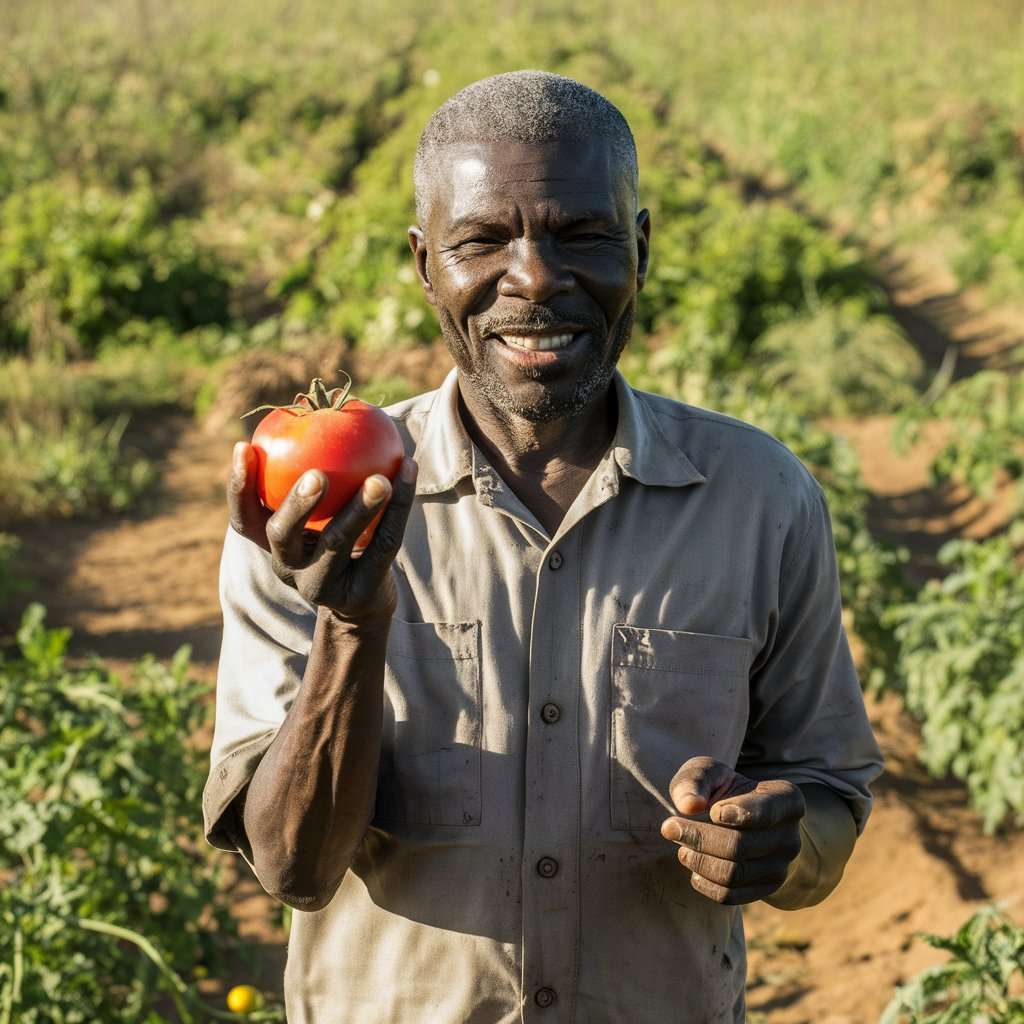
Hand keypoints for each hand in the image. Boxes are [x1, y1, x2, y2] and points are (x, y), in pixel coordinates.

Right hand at [227, 441, 417, 622]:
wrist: (363, 601)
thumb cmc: (337, 539)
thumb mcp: (316, 516)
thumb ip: (309, 472)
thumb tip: (316, 405)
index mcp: (272, 545)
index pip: (244, 518)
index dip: (238, 486)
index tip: (244, 445)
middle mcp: (290, 567)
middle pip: (283, 536)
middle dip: (296, 504)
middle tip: (317, 475)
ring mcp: (324, 584)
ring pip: (339, 543)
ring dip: (361, 508)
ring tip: (380, 479)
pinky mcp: (361, 592)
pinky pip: (384, 544)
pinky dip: (399, 507)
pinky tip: (408, 470)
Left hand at [660, 756, 804, 905]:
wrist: (743, 823)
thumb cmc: (724, 791)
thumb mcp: (711, 773)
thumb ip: (696, 780)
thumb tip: (688, 805)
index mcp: (786, 799)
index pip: (767, 810)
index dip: (738, 812)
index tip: (713, 811)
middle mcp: (790, 836)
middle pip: (741, 845)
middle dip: (699, 837)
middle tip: (669, 827)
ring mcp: (781, 866)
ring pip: (734, 873)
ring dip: (699, 862)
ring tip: (682, 848)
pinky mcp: (765, 889)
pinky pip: (731, 895)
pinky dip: (705, 884)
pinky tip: (693, 869)